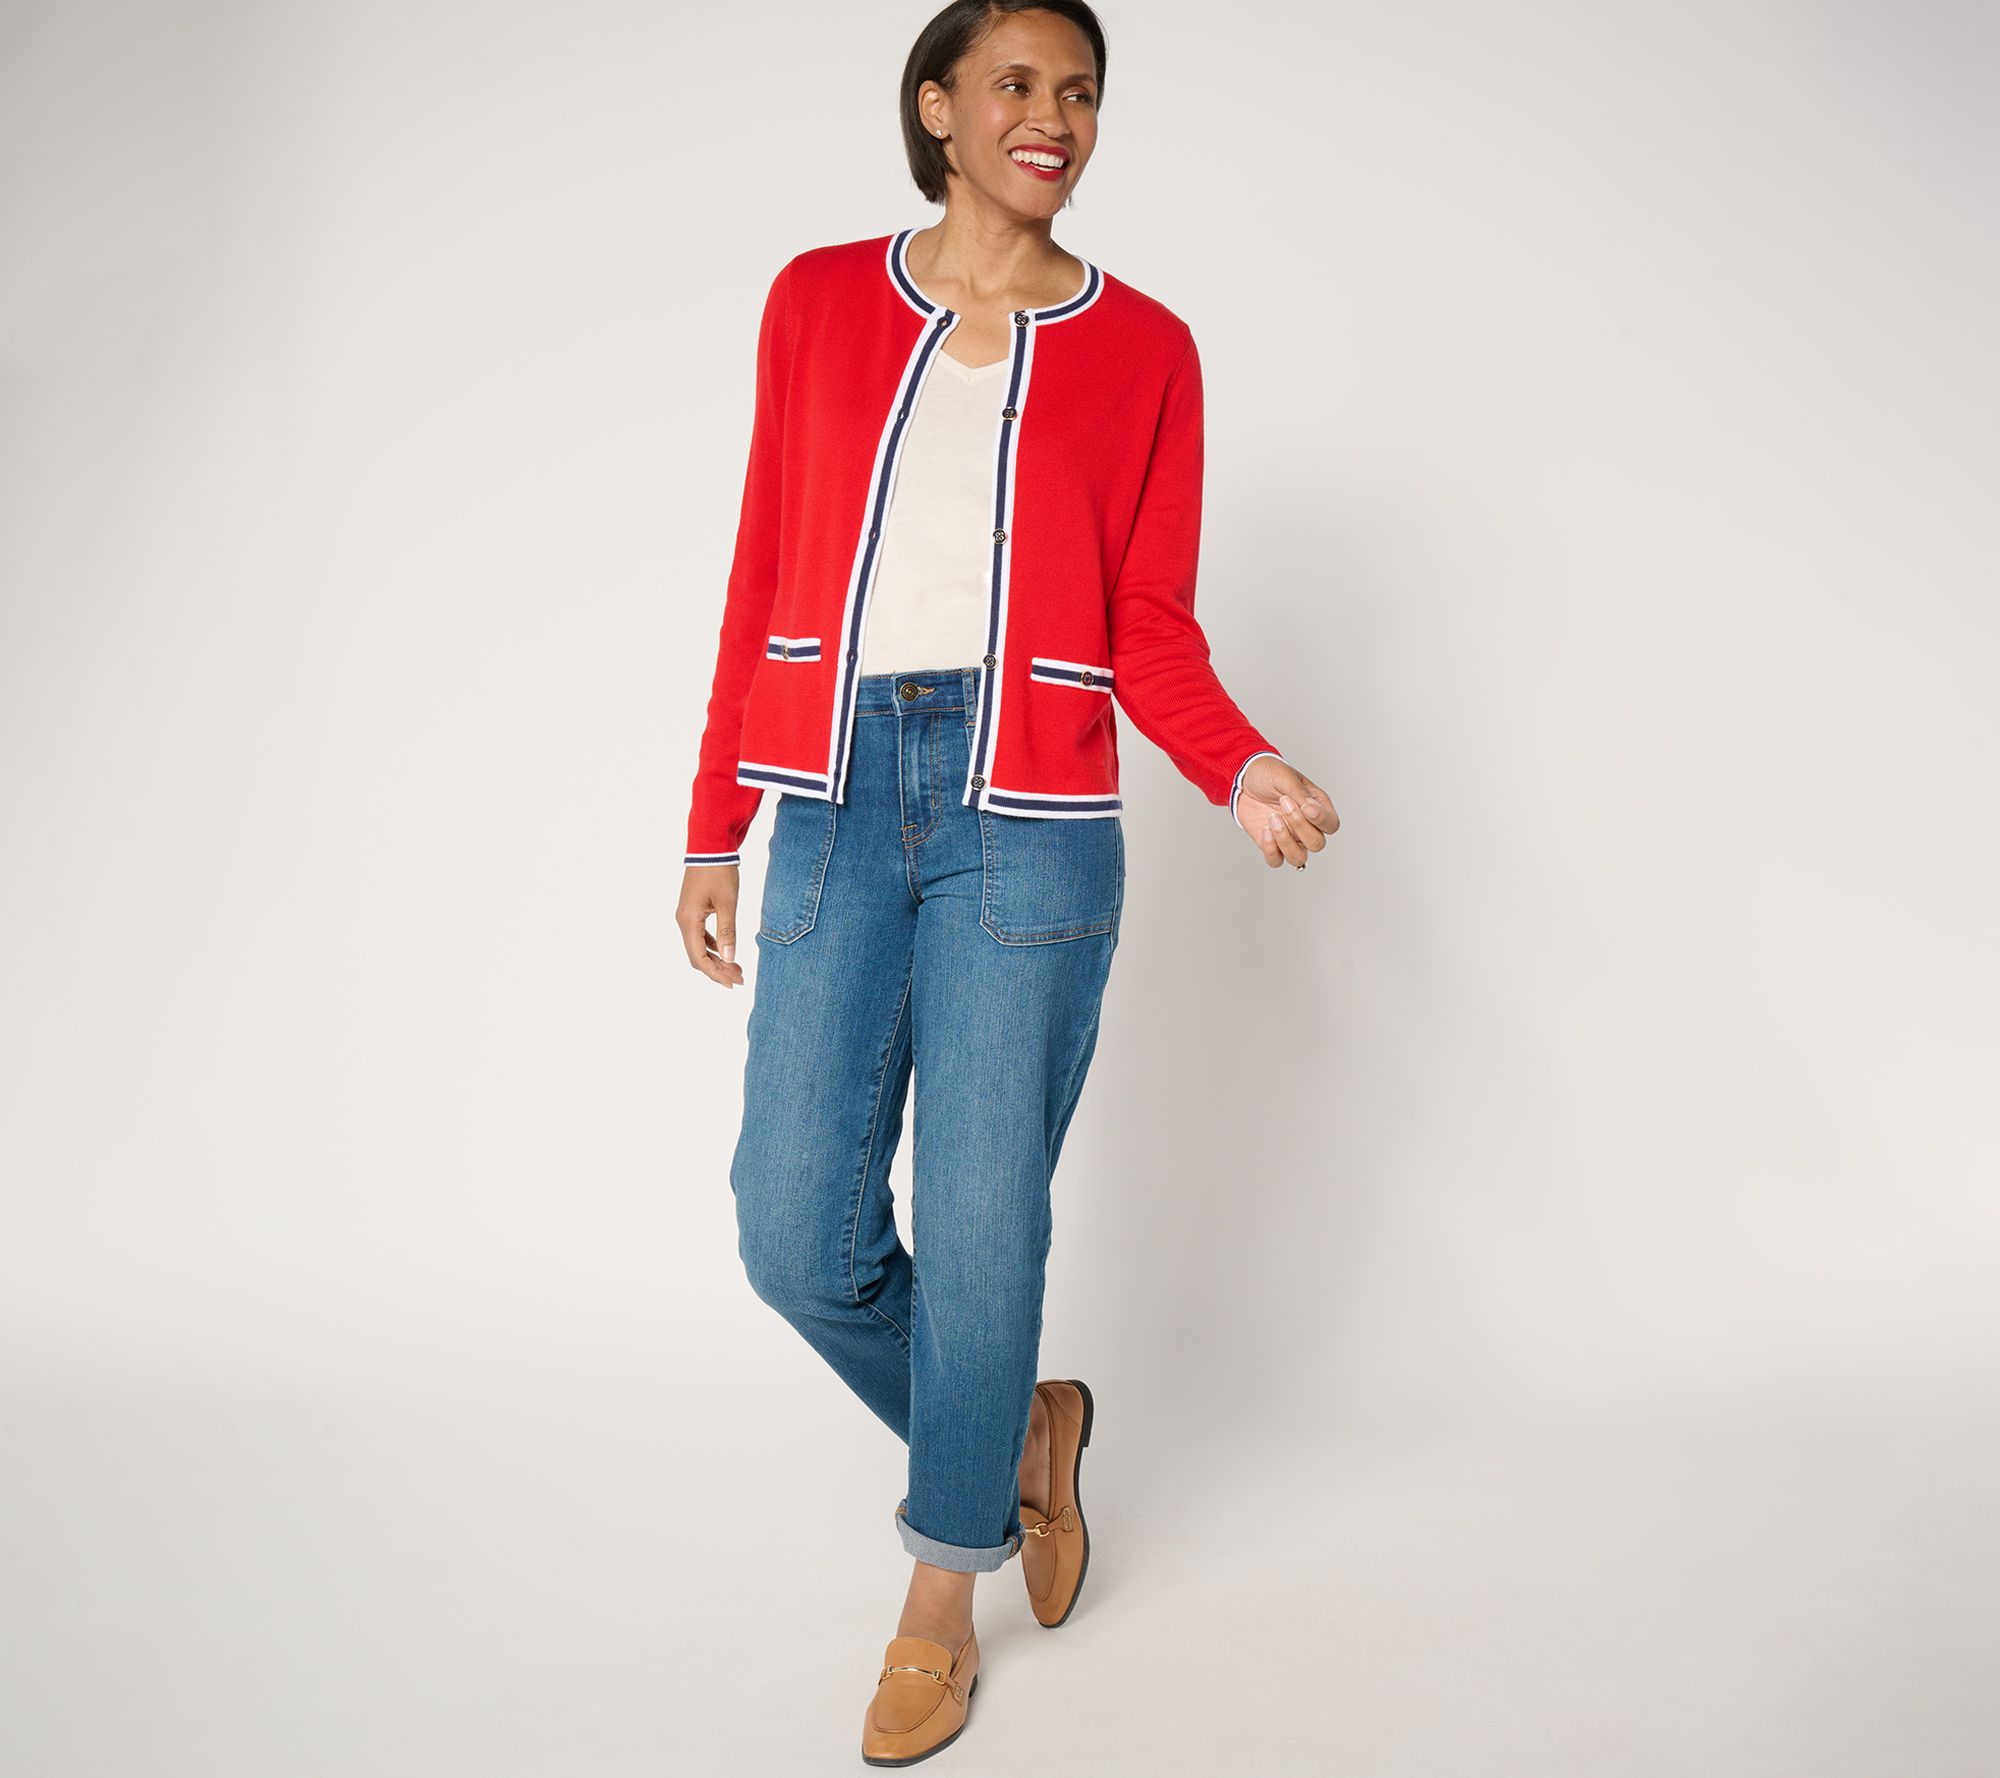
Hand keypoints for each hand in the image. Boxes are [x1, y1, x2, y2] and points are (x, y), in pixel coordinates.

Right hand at [678, 864, 745, 986]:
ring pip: (698, 947)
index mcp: (689, 921)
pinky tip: (727, 949)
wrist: (710, 846)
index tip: (734, 983)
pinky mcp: (692, 909)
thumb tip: (730, 959)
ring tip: (736, 968)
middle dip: (718, 970)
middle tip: (739, 978)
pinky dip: (713, 946)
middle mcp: (683, 921)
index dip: (716, 974)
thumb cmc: (719, 872)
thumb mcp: (727, 902)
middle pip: (697, 956)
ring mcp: (686, 915)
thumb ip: (728, 932)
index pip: (699, 958)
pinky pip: (700, 935)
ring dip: (716, 959)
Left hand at [1235, 758, 1338, 868]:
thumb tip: (1311, 810)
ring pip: (1299, 858)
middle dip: (1300, 826)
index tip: (1305, 807)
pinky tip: (1264, 829)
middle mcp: (1306, 826)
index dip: (1321, 820)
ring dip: (1285, 841)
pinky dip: (1270, 849)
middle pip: (1317, 844)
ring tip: (1272, 818)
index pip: (1332, 825)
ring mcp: (1289, 837)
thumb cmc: (1268, 774)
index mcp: (1316, 807)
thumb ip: (1300, 795)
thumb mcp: (1286, 777)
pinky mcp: (1271, 844)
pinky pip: (1276, 861)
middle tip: (1284, 803)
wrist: (1242, 778)